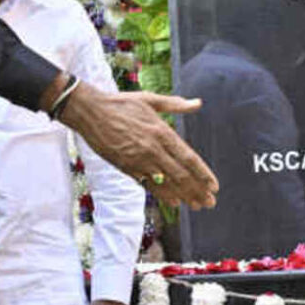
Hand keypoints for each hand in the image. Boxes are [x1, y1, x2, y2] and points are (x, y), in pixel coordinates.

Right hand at [60, 82, 218, 209]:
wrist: (89, 112)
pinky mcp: (126, 167)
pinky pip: (148, 184)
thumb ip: (176, 104)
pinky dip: (162, 194)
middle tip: (210, 202)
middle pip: (181, 175)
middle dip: (198, 190)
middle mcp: (153, 149)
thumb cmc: (121, 104)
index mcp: (162, 132)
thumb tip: (198, 103)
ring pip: (166, 183)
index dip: (203, 174)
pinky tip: (174, 202)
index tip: (214, 186)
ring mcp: (139, 160)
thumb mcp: (150, 99)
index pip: (189, 158)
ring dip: (184, 196)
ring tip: (197, 205)